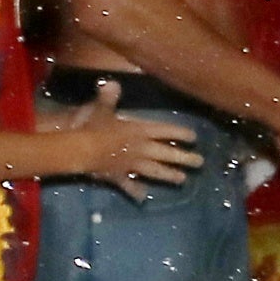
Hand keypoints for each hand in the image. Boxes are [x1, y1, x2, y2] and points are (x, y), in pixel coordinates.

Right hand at [62, 83, 201, 193]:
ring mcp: (131, 164)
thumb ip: (108, 97)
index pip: (165, 131)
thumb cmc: (92, 127)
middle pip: (166, 154)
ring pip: (154, 171)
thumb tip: (112, 83)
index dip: (180, 134)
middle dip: (184, 158)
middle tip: (199, 163)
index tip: (194, 137)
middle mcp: (141, 149)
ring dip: (168, 175)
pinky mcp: (118, 177)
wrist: (79, 151)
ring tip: (182, 180)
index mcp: (140, 131)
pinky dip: (135, 192)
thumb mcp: (101, 109)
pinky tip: (143, 197)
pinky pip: (128, 186)